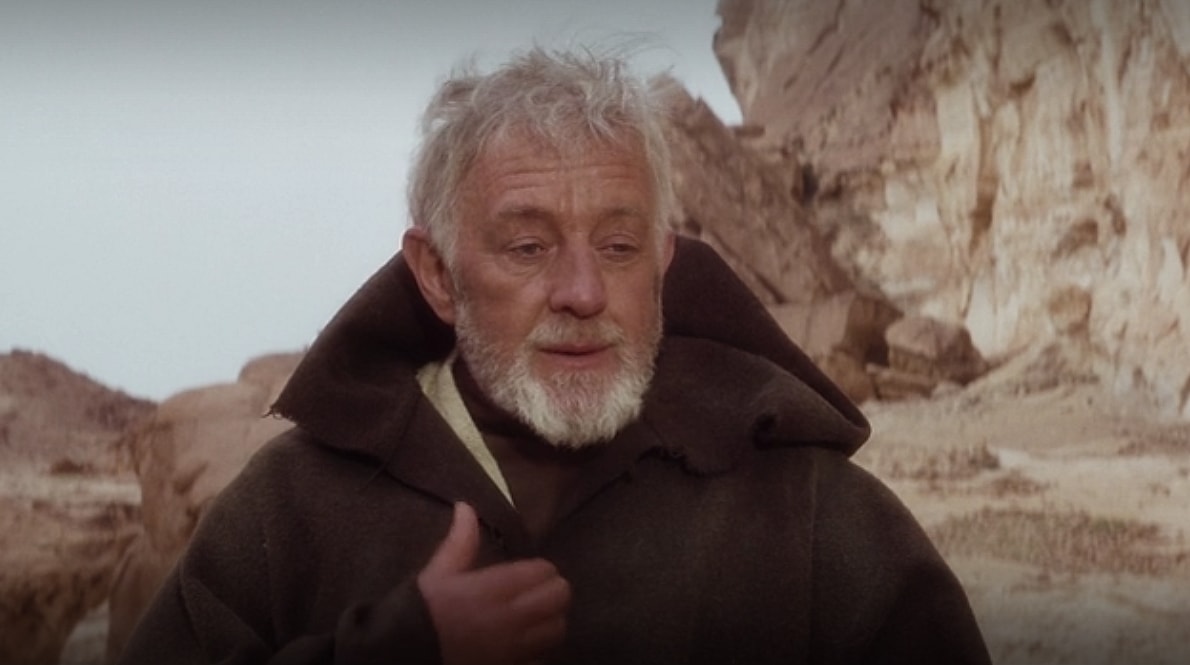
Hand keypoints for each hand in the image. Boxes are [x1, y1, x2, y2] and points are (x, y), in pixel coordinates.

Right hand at [417, 503, 570, 664]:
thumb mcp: (438, 573)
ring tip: (538, 616)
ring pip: (557, 629)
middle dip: (553, 590)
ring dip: (552, 619)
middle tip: (539, 591)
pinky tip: (528, 643)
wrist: (407, 652)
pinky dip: (541, 649)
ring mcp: (515, 647)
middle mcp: (512, 617)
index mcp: (494, 588)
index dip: (542, 568)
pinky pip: (543, 657)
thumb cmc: (423, 611)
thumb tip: (466, 507)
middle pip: (559, 598)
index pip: (542, 572)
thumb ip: (460, 541)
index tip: (531, 571)